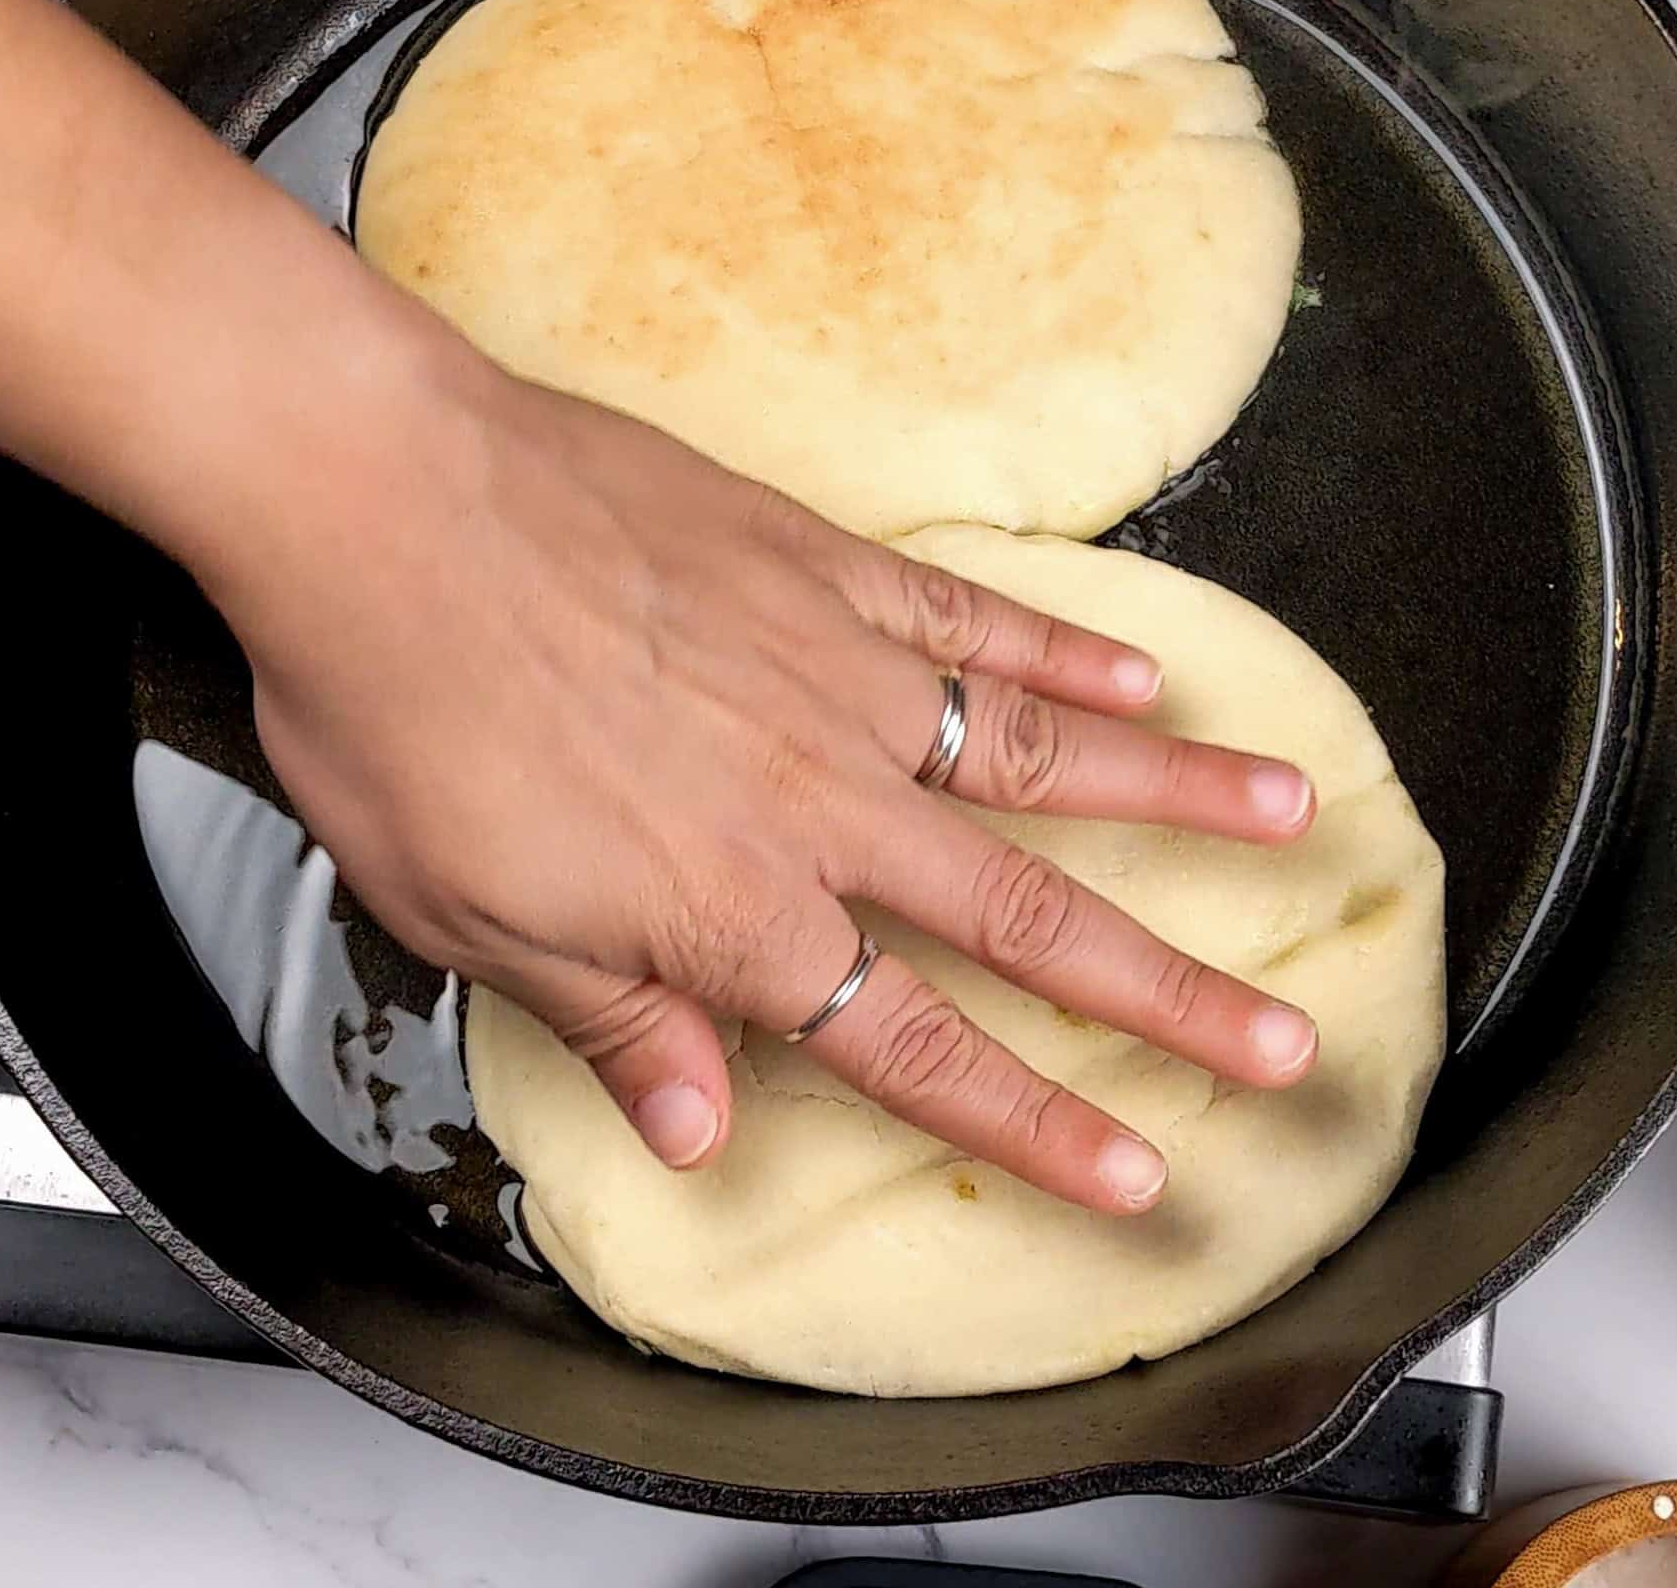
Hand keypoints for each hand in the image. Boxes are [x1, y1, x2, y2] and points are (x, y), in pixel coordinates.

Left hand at [214, 318, 1318, 1216]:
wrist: (384, 502)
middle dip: (1171, 993)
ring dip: (1177, 798)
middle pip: (1033, 918)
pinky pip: (974, 620)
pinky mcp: (826, 568)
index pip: (918, 1048)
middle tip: (1289, 1040)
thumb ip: (614, 1022)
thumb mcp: (468, 916)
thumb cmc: (398, 713)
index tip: (1143, 1175)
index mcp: (734, 910)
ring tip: (1293, 817)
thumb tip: (706, 1136)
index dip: (1039, 1122)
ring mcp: (840, 675)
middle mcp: (823, 804)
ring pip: (1043, 755)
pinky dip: (1067, 650)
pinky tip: (1146, 677)